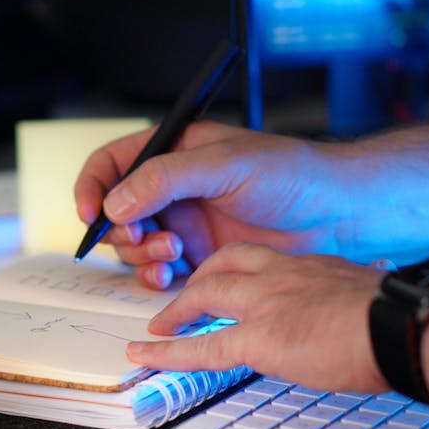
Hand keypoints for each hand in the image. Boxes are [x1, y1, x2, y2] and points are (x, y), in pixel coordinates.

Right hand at [74, 121, 350, 287]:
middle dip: (121, 229)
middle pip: (113, 210)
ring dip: (140, 254)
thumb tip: (116, 201)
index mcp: (172, 150)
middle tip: (145, 237)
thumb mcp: (225, 164)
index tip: (91, 214)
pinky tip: (173, 276)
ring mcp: (182, 223)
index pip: (111, 163)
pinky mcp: (196, 257)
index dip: (92, 187)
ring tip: (173, 254)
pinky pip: (156, 271)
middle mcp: (170, 187)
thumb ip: (165, 178)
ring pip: (131, 245)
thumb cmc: (292, 174)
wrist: (338, 216)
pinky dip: (155, 277)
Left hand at [128, 243, 388, 393]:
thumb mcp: (368, 296)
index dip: (239, 270)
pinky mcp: (258, 337)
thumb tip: (359, 313)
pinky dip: (168, 352)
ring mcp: (265, 304)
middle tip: (184, 299)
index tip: (233, 282)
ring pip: (203, 297)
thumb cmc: (402, 319)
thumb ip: (349, 300)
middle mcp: (281, 276)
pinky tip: (147, 354)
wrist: (405, 326)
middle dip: (198, 281)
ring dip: (176, 311)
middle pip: (223, 265)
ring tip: (158, 326)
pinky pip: (202, 346)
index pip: (262, 259)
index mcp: (310, 266)